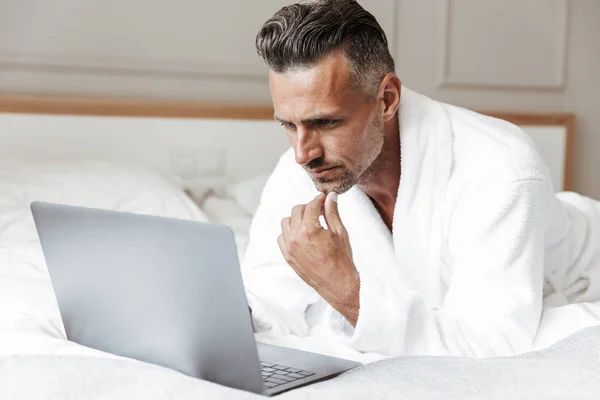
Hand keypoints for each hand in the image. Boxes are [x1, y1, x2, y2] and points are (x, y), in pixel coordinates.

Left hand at [278, 192, 359, 325]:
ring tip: (311, 222)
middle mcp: (296, 238)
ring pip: (286, 222)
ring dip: (297, 218)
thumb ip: (332, 212)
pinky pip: (282, 237)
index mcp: (310, 230)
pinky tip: (302, 234)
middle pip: (296, 211)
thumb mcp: (339, 232)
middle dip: (308, 207)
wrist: (337, 284)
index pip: (310, 206)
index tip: (324, 198)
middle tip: (319, 210)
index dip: (318, 199)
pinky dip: (290, 232)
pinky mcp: (287, 256)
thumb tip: (330, 197)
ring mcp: (289, 248)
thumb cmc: (341, 260)